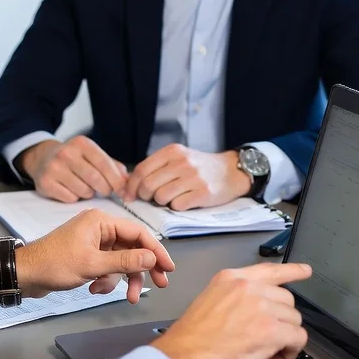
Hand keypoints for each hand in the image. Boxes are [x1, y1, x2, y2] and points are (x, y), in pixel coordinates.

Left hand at [12, 209, 174, 302]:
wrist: (26, 274)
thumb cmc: (55, 264)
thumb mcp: (93, 265)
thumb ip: (124, 262)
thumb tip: (152, 258)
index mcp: (101, 221)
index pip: (138, 233)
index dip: (155, 250)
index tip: (169, 268)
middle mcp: (99, 228)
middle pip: (131, 248)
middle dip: (141, 269)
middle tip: (159, 285)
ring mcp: (93, 242)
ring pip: (120, 261)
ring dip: (119, 279)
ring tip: (118, 295)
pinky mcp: (87, 255)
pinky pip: (107, 267)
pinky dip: (105, 280)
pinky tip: (93, 288)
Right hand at [17, 135, 127, 203]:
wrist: (42, 158)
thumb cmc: (74, 159)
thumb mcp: (92, 155)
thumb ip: (112, 166)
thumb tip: (129, 181)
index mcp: (81, 143)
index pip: (104, 163)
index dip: (116, 180)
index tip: (123, 190)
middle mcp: (66, 153)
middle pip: (95, 179)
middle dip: (105, 189)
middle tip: (105, 191)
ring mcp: (54, 168)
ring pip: (83, 191)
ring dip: (89, 193)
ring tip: (84, 186)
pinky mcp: (45, 182)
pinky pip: (70, 198)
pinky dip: (74, 198)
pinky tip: (71, 189)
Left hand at [123, 145, 248, 209]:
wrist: (230, 171)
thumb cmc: (199, 166)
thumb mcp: (178, 157)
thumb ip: (156, 167)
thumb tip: (129, 184)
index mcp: (172, 151)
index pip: (141, 169)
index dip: (131, 185)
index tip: (129, 195)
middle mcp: (182, 162)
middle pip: (148, 185)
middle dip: (144, 196)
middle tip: (150, 198)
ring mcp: (193, 177)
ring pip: (161, 197)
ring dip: (161, 202)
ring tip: (171, 197)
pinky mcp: (203, 193)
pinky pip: (177, 206)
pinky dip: (176, 206)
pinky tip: (184, 200)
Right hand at [152, 262, 311, 358]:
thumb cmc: (190, 342)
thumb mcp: (208, 304)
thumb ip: (234, 300)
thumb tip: (256, 314)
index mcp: (230, 279)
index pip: (269, 270)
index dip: (292, 271)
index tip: (305, 270)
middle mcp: (248, 288)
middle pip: (286, 300)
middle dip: (281, 320)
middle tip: (263, 339)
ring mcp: (261, 308)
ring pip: (294, 320)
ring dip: (284, 338)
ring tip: (263, 352)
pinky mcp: (271, 331)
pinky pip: (298, 338)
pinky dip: (289, 352)